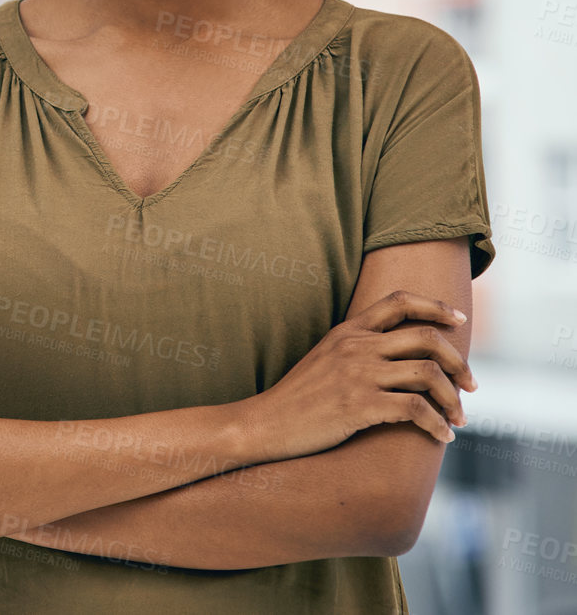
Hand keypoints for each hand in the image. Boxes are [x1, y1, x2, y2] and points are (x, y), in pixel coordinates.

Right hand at [244, 289, 474, 460]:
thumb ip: (358, 349)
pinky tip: (442, 437)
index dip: (436, 307)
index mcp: (348, 331)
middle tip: (472, 386)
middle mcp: (356, 347)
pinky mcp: (360, 406)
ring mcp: (358, 375)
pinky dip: (437, 424)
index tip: (459, 321)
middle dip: (460, 363)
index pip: (400, 301)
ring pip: (429, 374)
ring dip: (454, 400)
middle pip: (427, 339)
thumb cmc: (299, 396)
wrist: (266, 422)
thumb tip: (401, 357)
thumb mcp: (325, 358)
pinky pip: (416, 409)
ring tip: (459, 418)